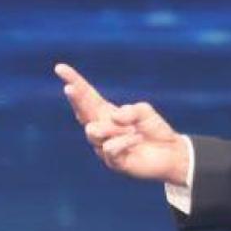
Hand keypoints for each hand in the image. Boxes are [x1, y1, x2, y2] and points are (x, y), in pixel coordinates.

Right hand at [54, 63, 189, 185]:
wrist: (171, 154)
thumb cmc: (155, 129)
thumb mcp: (144, 111)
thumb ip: (129, 111)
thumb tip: (112, 118)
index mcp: (106, 113)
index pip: (87, 95)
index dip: (74, 81)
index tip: (60, 68)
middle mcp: (101, 128)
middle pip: (82, 110)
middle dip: (75, 98)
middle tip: (70, 88)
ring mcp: (104, 146)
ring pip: (93, 131)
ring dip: (114, 128)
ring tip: (134, 131)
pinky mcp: (112, 162)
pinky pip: (110, 147)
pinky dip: (126, 141)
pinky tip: (137, 140)